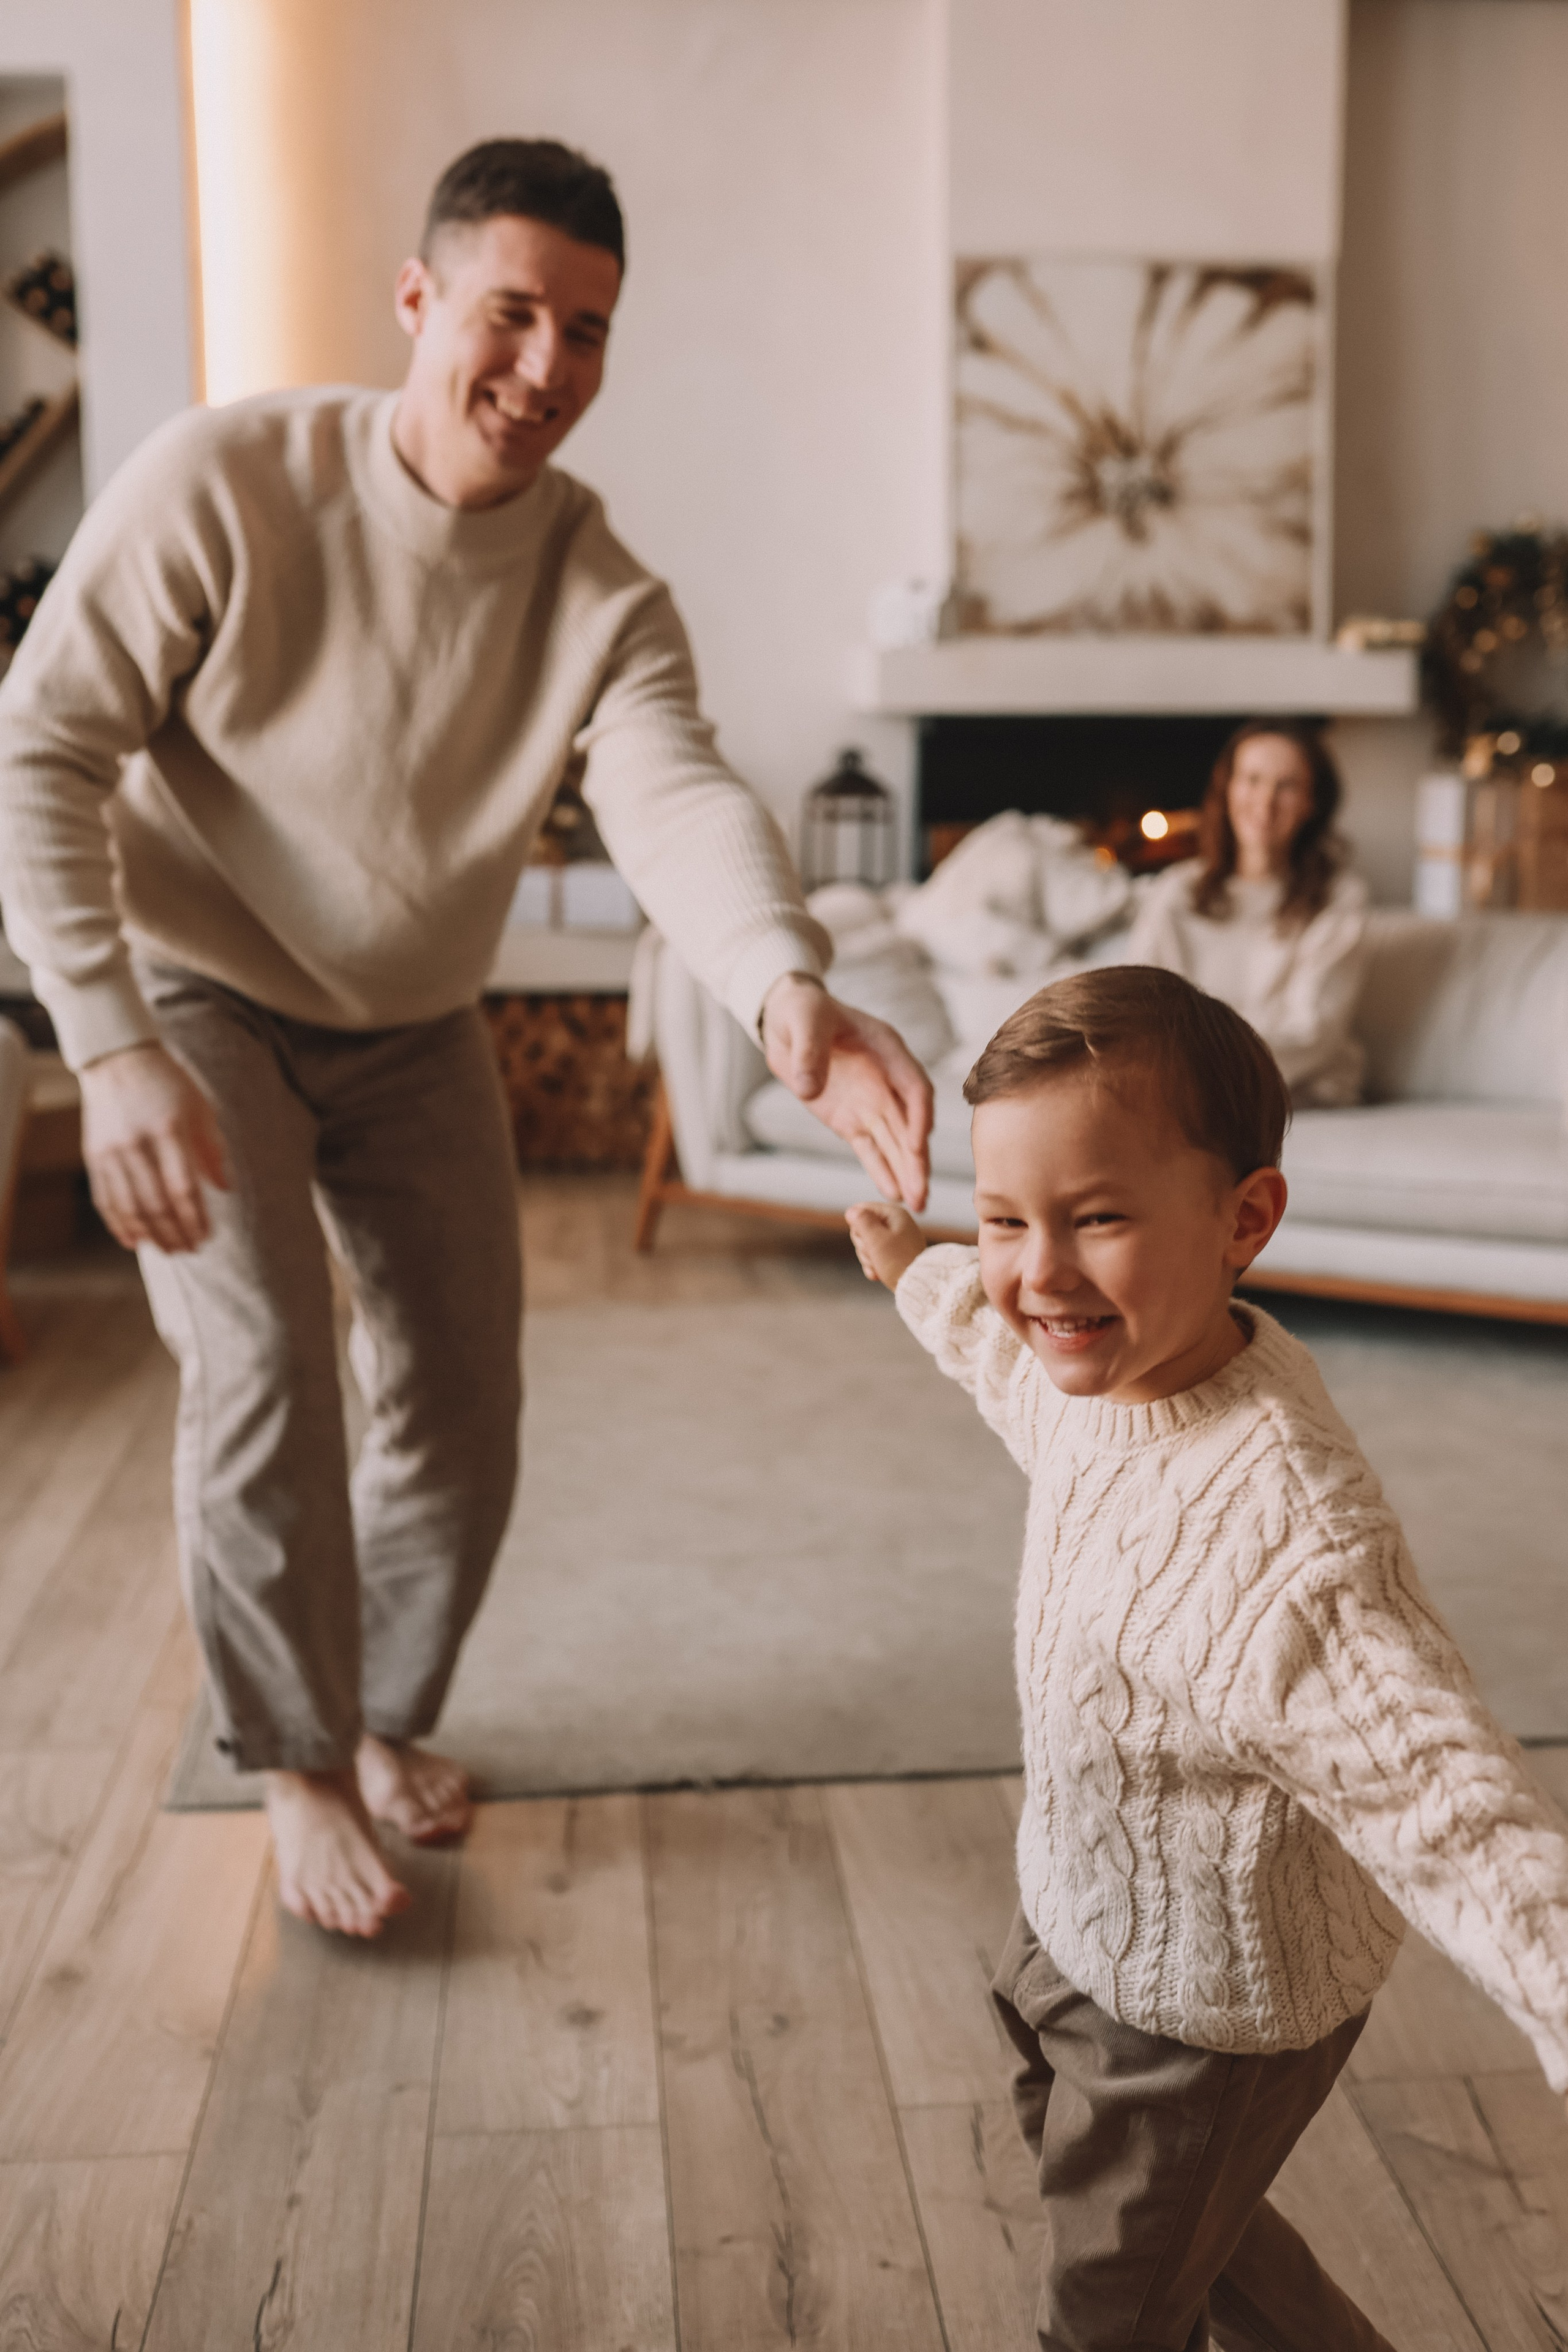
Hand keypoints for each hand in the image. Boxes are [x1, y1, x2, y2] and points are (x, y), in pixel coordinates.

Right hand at [77, 1041, 229, 1253]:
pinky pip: (104, 1198)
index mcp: (168, 1130)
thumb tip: (226, 1190)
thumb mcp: (200, 1109)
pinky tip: (133, 1240)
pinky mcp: (92, 1155)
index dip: (195, 1218)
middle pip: (155, 1203)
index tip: (207, 1236)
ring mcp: (110, 1150)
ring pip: (128, 1206)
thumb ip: (213, 1150)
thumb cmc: (169, 1084)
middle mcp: (136, 1142)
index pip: (182, 1187)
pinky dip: (118, 1223)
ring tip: (167, 1250)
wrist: (117, 1058)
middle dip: (174, 1233)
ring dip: (149, 1234)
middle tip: (189, 1251)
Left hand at [761, 974, 933, 1209]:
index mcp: (887, 1050)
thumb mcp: (803, 1020)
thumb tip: (809, 1089)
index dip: (918, 1116)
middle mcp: (887, 1080)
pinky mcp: (851, 1120)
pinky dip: (881, 1170)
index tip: (916, 1145)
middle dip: (916, 1159)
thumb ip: (808, 1051)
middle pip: (909, 1123)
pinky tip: (894, 1196)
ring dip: (906, 1172)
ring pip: (894, 1142)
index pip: (913, 1087)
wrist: (786, 1021)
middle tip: (922, 1193)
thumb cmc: (802, 1011)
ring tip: (918, 1205)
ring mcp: (871, 1102)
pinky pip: (869, 1148)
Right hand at [846, 1200, 926, 1288]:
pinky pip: (875, 1255)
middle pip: (862, 1228)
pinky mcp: (895, 1253)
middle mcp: (896, 1223)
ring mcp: (896, 1238)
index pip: (861, 1210)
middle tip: (875, 1255)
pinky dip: (873, 1265)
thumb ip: (861, 1222)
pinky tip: (878, 1273)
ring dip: (868, 1258)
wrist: (918, 1286)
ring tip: (879, 1266)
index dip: (857, 1227)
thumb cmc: (898, 1262)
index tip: (867, 1240)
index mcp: (893, 1213)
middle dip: (863, 1245)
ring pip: (867, 1243)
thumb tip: (851, 1211)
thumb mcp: (876, 1240)